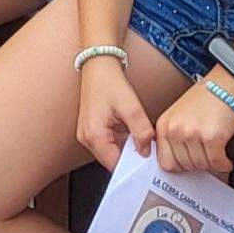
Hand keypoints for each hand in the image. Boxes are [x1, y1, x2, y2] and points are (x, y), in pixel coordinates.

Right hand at [76, 47, 155, 168]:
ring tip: (138, 138)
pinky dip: (120, 142)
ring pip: (110, 153)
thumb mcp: (132, 107)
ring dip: (125, 149)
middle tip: (147, 149)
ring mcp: (86, 135)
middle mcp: (86, 138)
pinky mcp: (89, 130)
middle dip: (130, 158)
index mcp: (93, 135)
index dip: (133, 166)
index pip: (115, 165)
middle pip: (111, 161)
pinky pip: (107, 144)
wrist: (98, 66)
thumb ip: (142, 132)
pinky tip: (129, 131)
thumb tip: (146, 151)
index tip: (148, 163)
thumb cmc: (110, 83)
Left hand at [150, 75, 233, 176]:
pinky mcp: (212, 137)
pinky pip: (217, 163)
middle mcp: (175, 130)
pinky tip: (226, 160)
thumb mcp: (179, 115)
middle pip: (185, 166)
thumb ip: (173, 137)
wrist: (227, 85)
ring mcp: (192, 134)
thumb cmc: (206, 99)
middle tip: (208, 158)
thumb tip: (176, 164)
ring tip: (217, 156)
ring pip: (201, 166)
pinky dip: (224, 165)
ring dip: (212, 165)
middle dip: (198, 165)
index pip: (166, 162)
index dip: (180, 167)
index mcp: (163, 125)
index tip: (190, 165)